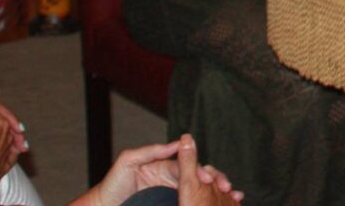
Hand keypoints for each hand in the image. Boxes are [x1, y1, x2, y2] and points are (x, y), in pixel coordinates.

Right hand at [0, 88, 20, 187]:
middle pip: (4, 122)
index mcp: (3, 124)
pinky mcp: (6, 163)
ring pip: (10, 136)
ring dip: (8, 131)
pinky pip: (13, 153)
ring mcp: (9, 150)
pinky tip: (16, 148)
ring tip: (4, 130)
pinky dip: (13, 148)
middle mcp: (10, 135)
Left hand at [81, 135, 242, 205]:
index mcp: (164, 167)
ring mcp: (171, 195)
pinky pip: (189, 203)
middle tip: (227, 188)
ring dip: (215, 194)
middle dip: (216, 181)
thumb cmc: (112, 184)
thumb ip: (152, 150)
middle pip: (199, 178)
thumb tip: (177, 144)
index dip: (200, 172)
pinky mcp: (170, 205)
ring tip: (232, 197)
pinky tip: (222, 205)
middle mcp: (170, 180)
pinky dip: (205, 203)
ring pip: (198, 192)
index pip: (188, 167)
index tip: (210, 179)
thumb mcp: (129, 161)